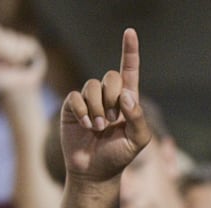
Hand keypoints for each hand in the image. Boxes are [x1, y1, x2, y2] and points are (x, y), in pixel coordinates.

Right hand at [60, 28, 150, 185]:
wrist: (95, 171)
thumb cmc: (119, 156)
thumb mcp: (138, 140)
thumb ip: (137, 116)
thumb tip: (125, 93)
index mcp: (127, 100)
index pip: (129, 71)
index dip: (130, 51)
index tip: (130, 32)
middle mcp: (108, 97)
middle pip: (111, 76)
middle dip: (113, 97)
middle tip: (112, 120)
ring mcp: (89, 101)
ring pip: (92, 86)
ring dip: (98, 108)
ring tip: (99, 127)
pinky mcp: (72, 108)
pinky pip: (75, 97)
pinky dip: (83, 111)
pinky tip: (87, 126)